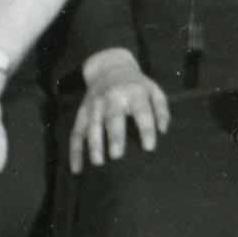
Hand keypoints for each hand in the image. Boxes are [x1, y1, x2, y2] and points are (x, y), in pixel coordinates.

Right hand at [68, 50, 170, 170]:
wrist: (108, 67)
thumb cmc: (136, 85)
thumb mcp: (153, 90)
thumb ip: (161, 109)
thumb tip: (162, 131)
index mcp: (134, 93)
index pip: (141, 112)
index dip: (146, 129)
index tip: (149, 148)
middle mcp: (112, 98)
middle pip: (113, 119)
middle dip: (114, 137)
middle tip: (117, 156)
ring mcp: (94, 106)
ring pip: (92, 127)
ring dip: (94, 145)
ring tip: (98, 162)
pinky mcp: (82, 113)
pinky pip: (76, 133)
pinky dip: (75, 152)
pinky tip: (77, 169)